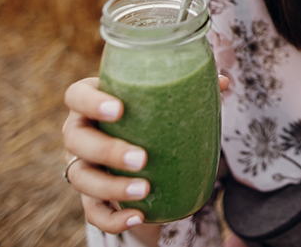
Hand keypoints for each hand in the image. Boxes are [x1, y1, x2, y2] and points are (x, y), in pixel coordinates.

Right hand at [62, 75, 229, 234]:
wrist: (140, 156)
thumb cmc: (149, 118)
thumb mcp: (163, 102)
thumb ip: (190, 90)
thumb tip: (224, 81)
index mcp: (93, 103)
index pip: (77, 96)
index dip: (91, 102)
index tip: (118, 109)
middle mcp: (80, 132)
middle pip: (76, 139)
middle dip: (107, 150)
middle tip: (141, 158)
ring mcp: (81, 165)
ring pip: (81, 177)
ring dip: (111, 187)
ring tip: (144, 190)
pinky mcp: (89, 196)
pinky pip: (93, 211)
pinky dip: (113, 218)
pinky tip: (137, 216)